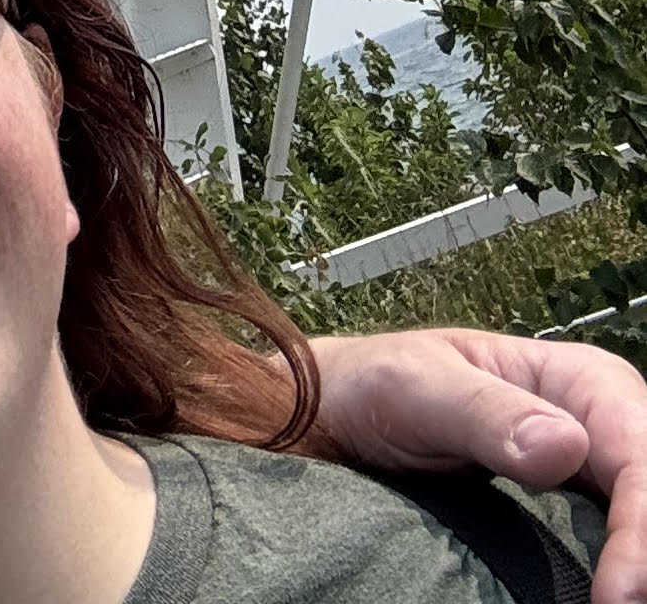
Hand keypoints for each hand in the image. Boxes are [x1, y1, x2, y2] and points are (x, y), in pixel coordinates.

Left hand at [312, 327, 646, 602]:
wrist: (345, 419)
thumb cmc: (378, 386)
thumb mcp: (416, 388)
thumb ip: (483, 413)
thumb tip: (567, 446)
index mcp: (576, 381)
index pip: (638, 454)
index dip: (642, 526)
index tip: (617, 594)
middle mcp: (596, 427)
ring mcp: (588, 476)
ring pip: (637, 520)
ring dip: (637, 564)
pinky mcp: (572, 515)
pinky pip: (611, 545)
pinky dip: (616, 571)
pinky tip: (601, 599)